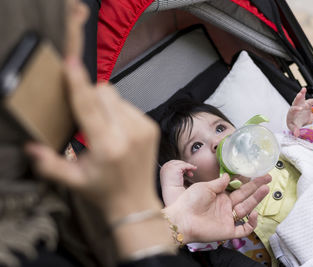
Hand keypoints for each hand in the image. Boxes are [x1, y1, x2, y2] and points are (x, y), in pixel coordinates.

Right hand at [26, 56, 161, 222]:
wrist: (135, 201)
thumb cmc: (103, 190)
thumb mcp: (73, 180)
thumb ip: (49, 164)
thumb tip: (31, 146)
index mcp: (107, 145)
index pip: (88, 106)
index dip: (77, 82)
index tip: (71, 63)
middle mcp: (129, 134)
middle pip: (104, 92)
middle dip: (90, 97)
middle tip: (87, 120)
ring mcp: (143, 128)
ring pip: (117, 97)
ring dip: (105, 106)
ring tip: (104, 130)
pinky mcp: (151, 126)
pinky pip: (129, 105)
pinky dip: (119, 112)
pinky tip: (117, 132)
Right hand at [160, 160, 196, 205]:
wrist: (172, 193)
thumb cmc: (173, 188)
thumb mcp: (174, 177)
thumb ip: (177, 172)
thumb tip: (184, 168)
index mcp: (163, 168)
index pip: (174, 163)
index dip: (181, 166)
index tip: (186, 171)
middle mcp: (165, 166)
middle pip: (178, 162)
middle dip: (185, 166)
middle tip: (190, 173)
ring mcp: (169, 167)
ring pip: (182, 163)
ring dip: (188, 167)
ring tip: (191, 174)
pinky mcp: (175, 168)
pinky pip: (185, 165)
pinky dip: (190, 166)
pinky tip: (194, 169)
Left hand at [163, 173, 270, 242]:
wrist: (181, 218)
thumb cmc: (189, 201)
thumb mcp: (205, 187)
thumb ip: (219, 182)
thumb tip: (229, 176)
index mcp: (220, 197)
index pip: (238, 189)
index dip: (248, 182)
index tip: (255, 174)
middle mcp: (226, 208)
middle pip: (245, 197)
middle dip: (257, 187)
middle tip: (268, 178)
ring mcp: (228, 219)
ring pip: (247, 209)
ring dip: (257, 199)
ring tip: (265, 188)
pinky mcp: (228, 231)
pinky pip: (243, 229)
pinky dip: (251, 223)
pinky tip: (254, 213)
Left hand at [286, 88, 312, 136]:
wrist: (296, 120)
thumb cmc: (293, 123)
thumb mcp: (294, 127)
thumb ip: (295, 130)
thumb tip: (296, 134)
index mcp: (291, 113)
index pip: (292, 109)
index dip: (295, 109)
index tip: (300, 109)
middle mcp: (296, 107)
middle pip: (296, 101)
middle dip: (298, 97)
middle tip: (300, 94)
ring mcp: (301, 105)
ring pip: (302, 98)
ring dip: (302, 93)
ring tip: (304, 89)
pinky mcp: (306, 104)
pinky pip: (312, 101)